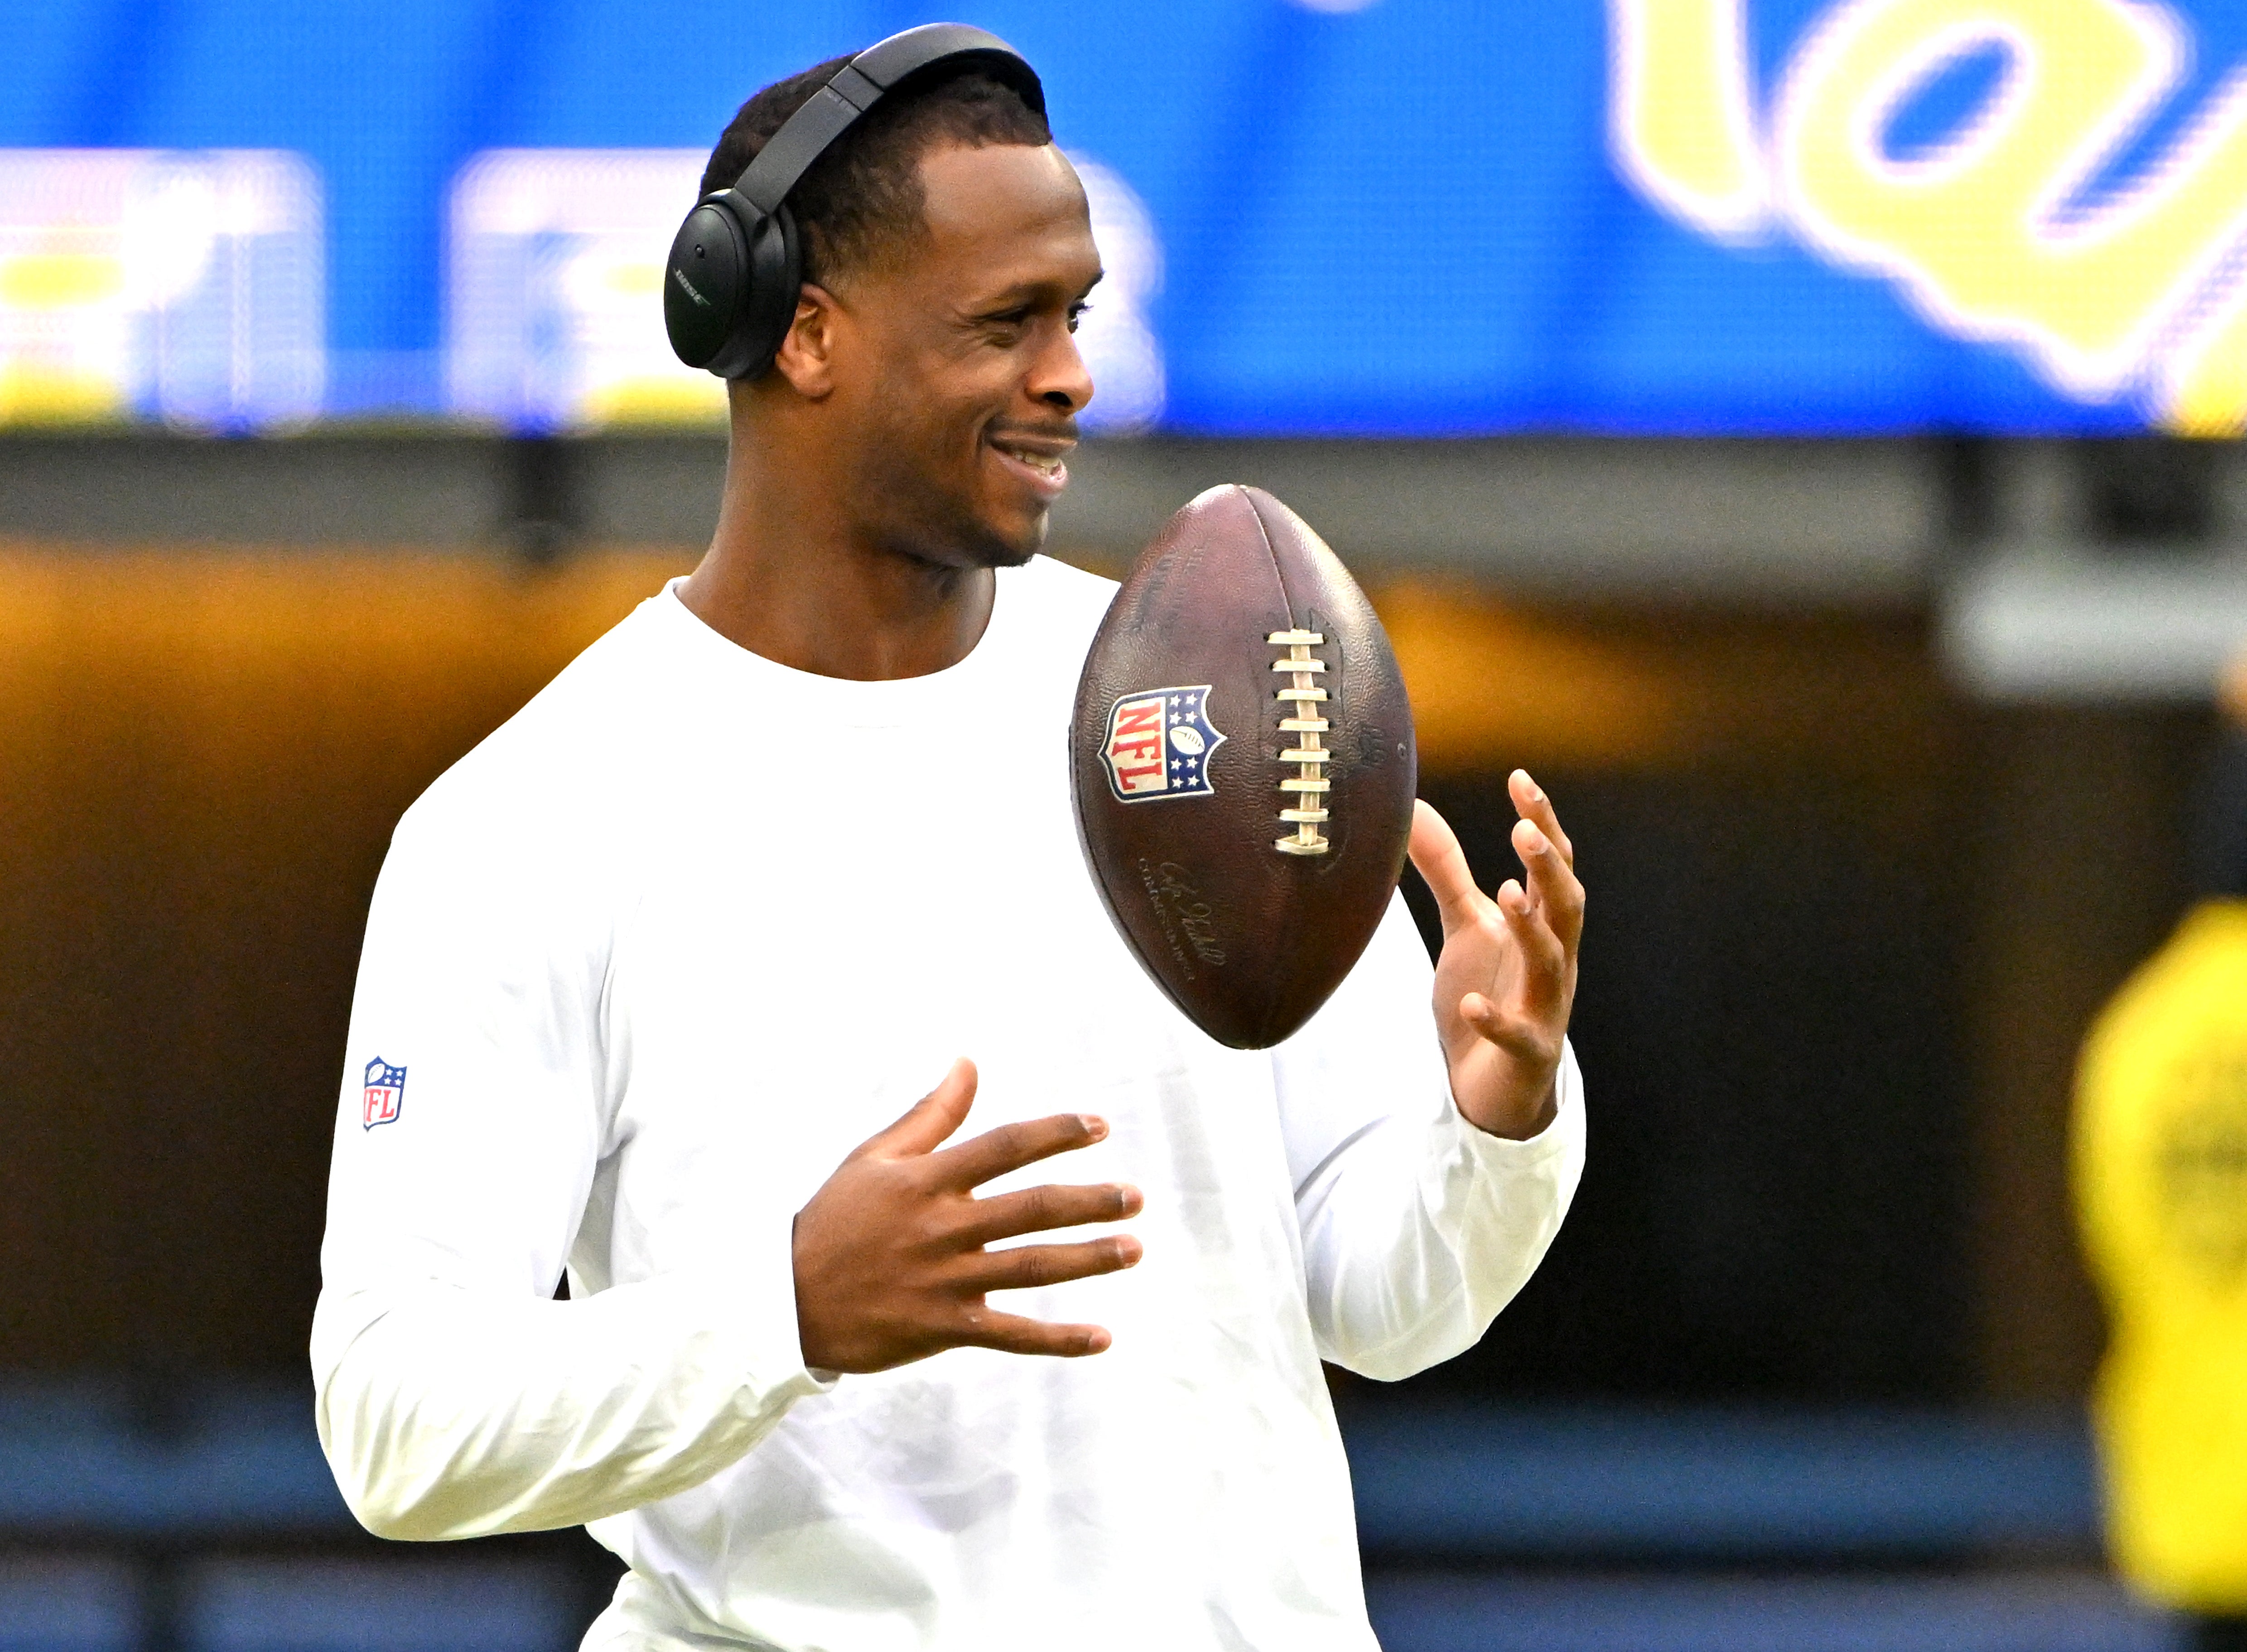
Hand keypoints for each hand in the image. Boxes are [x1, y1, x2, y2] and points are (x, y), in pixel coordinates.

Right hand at [792, 1058, 1143, 1373]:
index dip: (1057, 1134)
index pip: (1005, 1147)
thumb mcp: (874, 1157)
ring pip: (1032, 1268)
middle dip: (1090, 1201)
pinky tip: (1101, 1337)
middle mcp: (943, 1227)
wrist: (785, 1300)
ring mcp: (946, 1280)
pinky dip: (1058, 1339)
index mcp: (928, 1180)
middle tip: (1136, 1196)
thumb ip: (930, 1114)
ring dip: (1089, 1259)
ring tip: (1134, 1248)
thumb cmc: (834, 1220)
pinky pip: (1012, 1334)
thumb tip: (968, 1063)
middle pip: (1032, 1208)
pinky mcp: (944, 1328)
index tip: (1100, 1127)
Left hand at [1407, 772, 1583, 1140]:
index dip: (1544, 823)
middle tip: (1523, 828)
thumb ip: (1447, 871)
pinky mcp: (1528, 1053)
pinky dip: (1497, 1019)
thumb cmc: (1489, 992)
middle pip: (1566, 906)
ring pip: (1552, 963)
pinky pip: (1519, 1036)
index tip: (1521, 780)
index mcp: (1543, 926)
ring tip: (1506, 893)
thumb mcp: (1466, 926)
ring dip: (1532, 929)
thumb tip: (1415, 808)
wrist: (1493, 1083)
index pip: (1552, 867)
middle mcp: (1554, 961)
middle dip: (1550, 867)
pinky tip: (1473, 1003)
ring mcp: (1546, 1009)